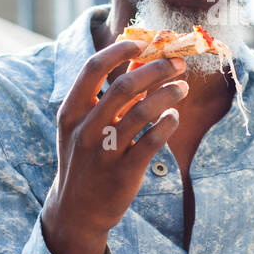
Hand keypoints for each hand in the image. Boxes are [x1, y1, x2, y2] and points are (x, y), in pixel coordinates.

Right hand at [43, 39, 187, 253]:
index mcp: (71, 112)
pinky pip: (151, 141)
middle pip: (123, 87)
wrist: (77, 210)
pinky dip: (167, 124)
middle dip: (156, 69)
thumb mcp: (87, 124)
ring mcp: (103, 152)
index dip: (119, 51)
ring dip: (167, 94)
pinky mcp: (123, 173)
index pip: (93, 69)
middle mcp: (84, 129)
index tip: (143, 43)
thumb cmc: (87, 157)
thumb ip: (112, 93)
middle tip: (177, 63)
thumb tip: (140, 58)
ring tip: (182, 87)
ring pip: (141, 113)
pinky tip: (174, 116)